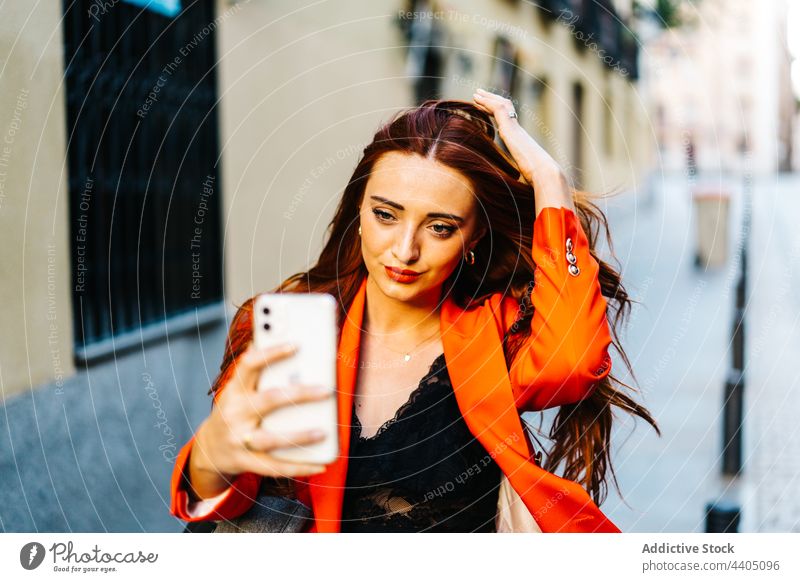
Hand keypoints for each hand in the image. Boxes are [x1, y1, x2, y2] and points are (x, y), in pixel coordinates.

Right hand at [193, 342, 331, 479]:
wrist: (209, 448)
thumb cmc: (234, 411)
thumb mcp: (238, 390)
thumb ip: (255, 372)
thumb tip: (274, 342)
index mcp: (235, 390)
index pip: (249, 365)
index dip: (271, 353)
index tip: (295, 345)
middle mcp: (235, 413)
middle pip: (269, 400)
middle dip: (299, 394)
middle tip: (326, 390)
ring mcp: (239, 439)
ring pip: (271, 439)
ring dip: (299, 436)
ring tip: (324, 432)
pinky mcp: (245, 462)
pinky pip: (274, 467)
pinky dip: (299, 466)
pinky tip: (320, 465)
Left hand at [472, 88, 572, 209]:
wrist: (544, 175)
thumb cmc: (537, 181)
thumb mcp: (522, 177)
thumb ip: (517, 177)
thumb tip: (514, 189)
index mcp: (520, 141)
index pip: (507, 122)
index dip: (496, 113)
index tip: (486, 108)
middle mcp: (518, 131)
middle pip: (504, 110)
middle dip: (491, 101)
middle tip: (479, 95)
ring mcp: (515, 128)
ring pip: (501, 106)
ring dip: (487, 99)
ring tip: (476, 94)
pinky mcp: (510, 128)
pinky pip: (498, 109)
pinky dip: (487, 103)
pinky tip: (478, 101)